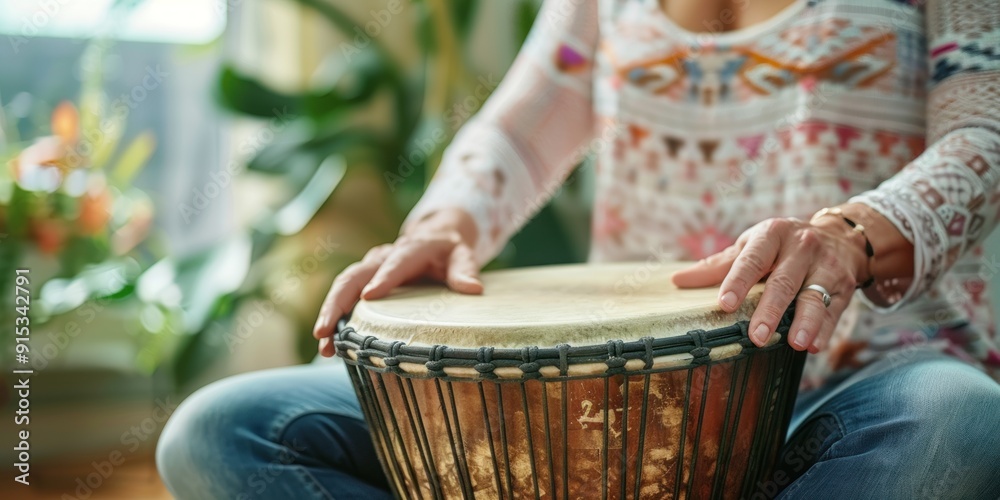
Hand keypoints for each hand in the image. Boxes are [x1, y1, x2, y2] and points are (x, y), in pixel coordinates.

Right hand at [312, 208, 483, 356]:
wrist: (434, 237)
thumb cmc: (450, 250)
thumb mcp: (463, 255)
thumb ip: (465, 270)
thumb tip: (473, 289)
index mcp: (410, 249)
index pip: (395, 262)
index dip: (384, 278)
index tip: (369, 296)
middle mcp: (383, 257)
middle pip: (353, 277)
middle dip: (337, 304)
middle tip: (324, 331)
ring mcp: (369, 268)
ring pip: (343, 288)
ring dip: (330, 316)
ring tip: (324, 347)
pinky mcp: (364, 280)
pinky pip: (344, 298)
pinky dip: (336, 320)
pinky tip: (331, 347)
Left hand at [671, 215, 868, 352]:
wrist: (839, 237)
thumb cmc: (781, 245)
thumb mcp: (752, 246)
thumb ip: (718, 265)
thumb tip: (677, 280)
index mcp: (772, 234)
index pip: (751, 260)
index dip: (737, 282)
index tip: (725, 304)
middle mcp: (801, 247)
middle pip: (783, 281)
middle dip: (771, 310)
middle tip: (757, 336)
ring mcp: (826, 265)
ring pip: (814, 296)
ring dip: (805, 321)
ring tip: (794, 343)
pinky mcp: (844, 285)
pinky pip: (834, 310)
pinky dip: (824, 329)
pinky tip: (814, 346)